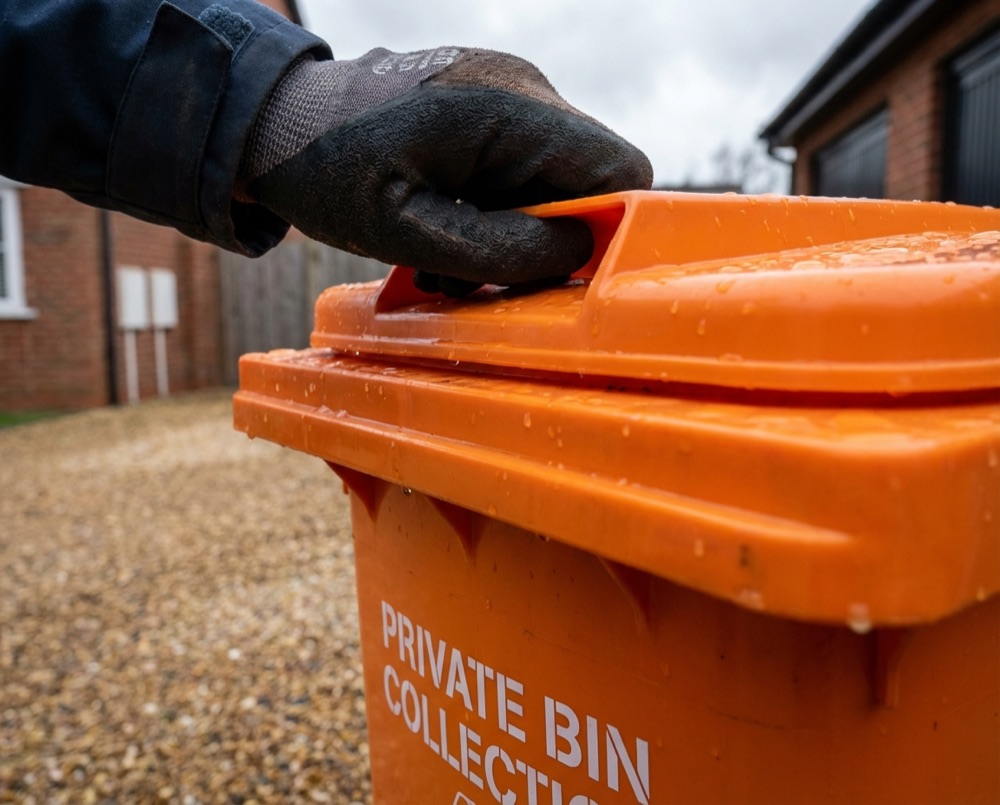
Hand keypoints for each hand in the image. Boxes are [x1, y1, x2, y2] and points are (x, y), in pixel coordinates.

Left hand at [243, 48, 652, 294]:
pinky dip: (494, 209)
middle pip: (586, 181)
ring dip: (512, 231)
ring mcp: (506, 91)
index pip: (618, 169)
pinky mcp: (489, 105)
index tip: (547, 270)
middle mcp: (521, 88)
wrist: (276, 119)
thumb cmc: (326, 170)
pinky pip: (521, 168)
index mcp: (506, 109)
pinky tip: (443, 225)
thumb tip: (577, 253)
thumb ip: (496, 248)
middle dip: (543, 239)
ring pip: (552, 181)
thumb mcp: (404, 229)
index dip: (601, 230)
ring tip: (445, 254)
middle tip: (475, 270)